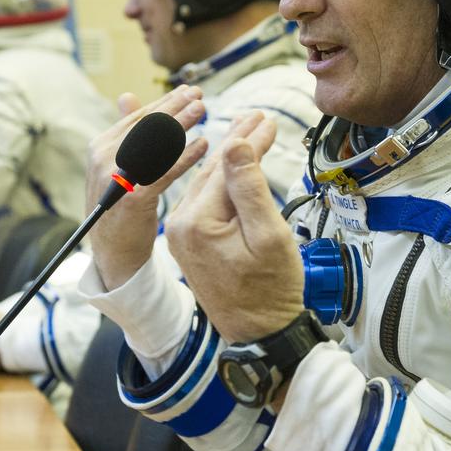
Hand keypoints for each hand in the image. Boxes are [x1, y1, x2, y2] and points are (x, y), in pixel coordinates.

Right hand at [87, 85, 208, 289]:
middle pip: (146, 125)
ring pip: (155, 144)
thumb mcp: (117, 166)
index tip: (186, 90)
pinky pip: (165, 171)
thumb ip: (125, 133)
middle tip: (199, 95)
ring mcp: (116, 178)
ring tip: (203, 112)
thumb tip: (127, 95)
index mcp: (101, 147)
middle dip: (174, 107)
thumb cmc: (121, 206)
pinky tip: (203, 146)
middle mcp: (104, 159)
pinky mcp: (133, 197)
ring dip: (181, 125)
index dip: (163, 102)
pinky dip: (185, 156)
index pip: (136, 117)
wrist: (113, 251)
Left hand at [165, 113, 302, 341]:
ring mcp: (181, 236)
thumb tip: (234, 144)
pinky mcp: (189, 242)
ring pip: (207, 184)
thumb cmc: (271, 290)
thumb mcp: (268, 235)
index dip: (248, 140)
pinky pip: (205, 201)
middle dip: (237, 142)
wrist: (261, 334)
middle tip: (260, 116)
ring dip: (228, 158)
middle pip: (211, 171)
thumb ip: (249, 187)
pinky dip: (220, 181)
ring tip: (250, 132)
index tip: (268, 118)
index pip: (224, 168)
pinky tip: (233, 166)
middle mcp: (179, 228)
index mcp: (194, 224)